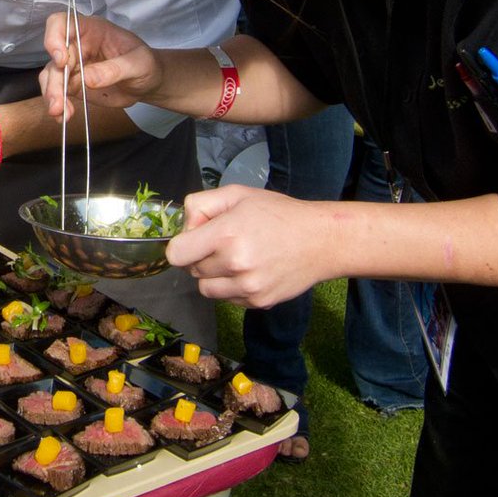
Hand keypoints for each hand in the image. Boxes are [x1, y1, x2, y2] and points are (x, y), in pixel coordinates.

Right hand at [40, 12, 162, 120]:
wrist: (148, 84)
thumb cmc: (146, 65)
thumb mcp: (139, 63)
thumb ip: (115, 69)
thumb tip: (87, 78)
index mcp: (92, 30)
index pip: (62, 23)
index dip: (54, 38)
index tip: (61, 61)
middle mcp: (78, 45)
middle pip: (53, 56)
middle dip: (55, 80)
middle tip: (58, 102)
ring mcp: (74, 65)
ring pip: (52, 76)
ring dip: (52, 94)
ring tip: (61, 113)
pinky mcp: (74, 84)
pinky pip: (58, 92)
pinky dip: (59, 105)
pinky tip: (64, 117)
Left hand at [166, 185, 327, 306]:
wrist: (320, 240)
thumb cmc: (278, 213)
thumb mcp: (238, 194)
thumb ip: (201, 204)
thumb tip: (185, 226)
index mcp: (225, 234)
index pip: (177, 254)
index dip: (182, 244)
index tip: (196, 238)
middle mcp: (234, 264)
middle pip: (191, 270)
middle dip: (200, 256)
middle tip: (223, 242)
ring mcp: (246, 287)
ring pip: (206, 288)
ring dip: (214, 275)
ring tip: (235, 259)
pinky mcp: (257, 302)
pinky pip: (227, 299)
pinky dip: (231, 287)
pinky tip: (250, 270)